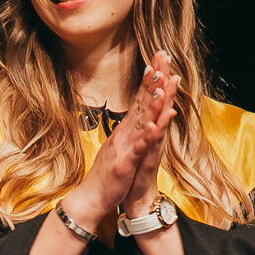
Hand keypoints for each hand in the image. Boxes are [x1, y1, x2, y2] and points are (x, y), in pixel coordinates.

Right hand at [62, 53, 178, 229]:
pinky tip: (155, 124)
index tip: (158, 61)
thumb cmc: (109, 175)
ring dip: (151, 102)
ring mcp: (124, 146)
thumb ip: (131, 133)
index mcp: (126, 130)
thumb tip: (139, 119)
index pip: (139, 100)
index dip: (149, 81)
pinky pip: (139, 148)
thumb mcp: (123, 149)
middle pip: (141, 102)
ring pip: (141, 120)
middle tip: (162, 57)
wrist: (92, 198)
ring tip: (161, 82)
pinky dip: (147, 136)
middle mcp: (124, 133)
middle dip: (153, 80)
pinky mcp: (126, 163)